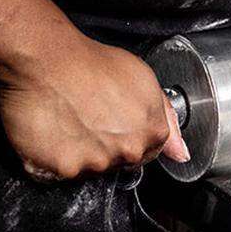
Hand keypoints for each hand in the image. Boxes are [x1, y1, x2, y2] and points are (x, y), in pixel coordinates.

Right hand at [0, 36, 190, 179]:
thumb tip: (181, 154)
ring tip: (69, 119)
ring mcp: (95, 163)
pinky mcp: (63, 169)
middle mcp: (127, 152)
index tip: (114, 122)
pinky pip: (59, 172)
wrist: (49, 59)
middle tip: (89, 116)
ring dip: (79, 151)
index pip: (148, 152)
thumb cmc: (92, 64)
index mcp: (151, 132)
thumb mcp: (143, 79)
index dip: (130, 135)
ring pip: (89, 168)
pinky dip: (53, 157)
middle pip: (119, 162)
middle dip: (106, 145)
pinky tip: (53, 130)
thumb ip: (166, 117)